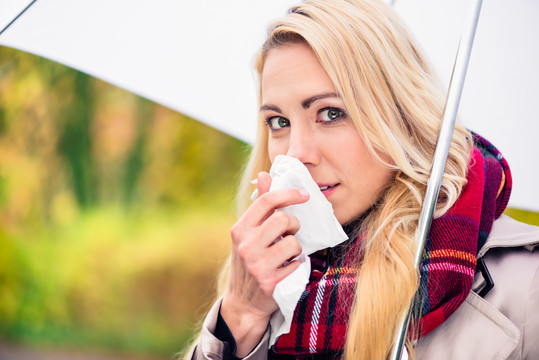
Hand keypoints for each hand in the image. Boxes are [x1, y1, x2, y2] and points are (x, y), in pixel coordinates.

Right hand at [221, 171, 308, 356]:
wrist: (243, 302)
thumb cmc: (249, 260)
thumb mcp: (248, 234)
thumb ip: (259, 206)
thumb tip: (264, 175)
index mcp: (239, 229)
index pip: (267, 201)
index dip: (289, 193)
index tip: (304, 194)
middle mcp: (246, 246)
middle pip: (283, 220)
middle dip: (293, 225)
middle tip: (290, 233)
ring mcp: (257, 265)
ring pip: (293, 242)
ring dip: (296, 247)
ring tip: (287, 253)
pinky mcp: (271, 283)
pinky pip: (298, 263)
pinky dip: (297, 265)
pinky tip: (287, 269)